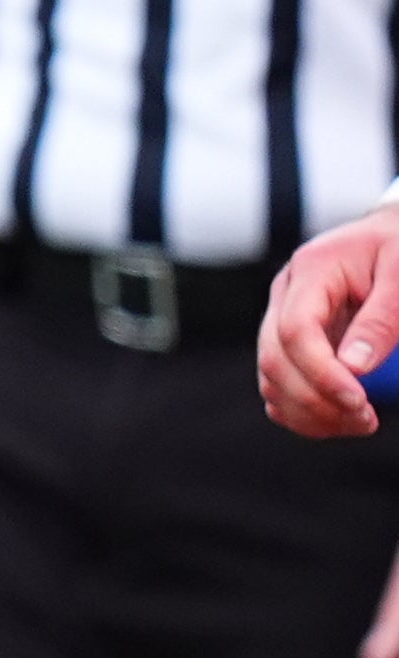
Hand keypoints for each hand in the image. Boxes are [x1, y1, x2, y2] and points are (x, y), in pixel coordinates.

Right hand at [262, 204, 398, 436]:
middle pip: (274, 359)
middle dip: (316, 400)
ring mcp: (283, 317)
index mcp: (310, 271)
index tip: (361, 403)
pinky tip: (338, 419)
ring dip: (308, 412)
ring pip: (271, 377)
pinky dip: (301, 410)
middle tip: (368, 420)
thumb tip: (355, 368)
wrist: (391, 234)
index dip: (322, 374)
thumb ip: (380, 320)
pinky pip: (279, 383)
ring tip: (359, 422)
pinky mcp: (291, 339)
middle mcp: (286, 294)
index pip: (296, 330)